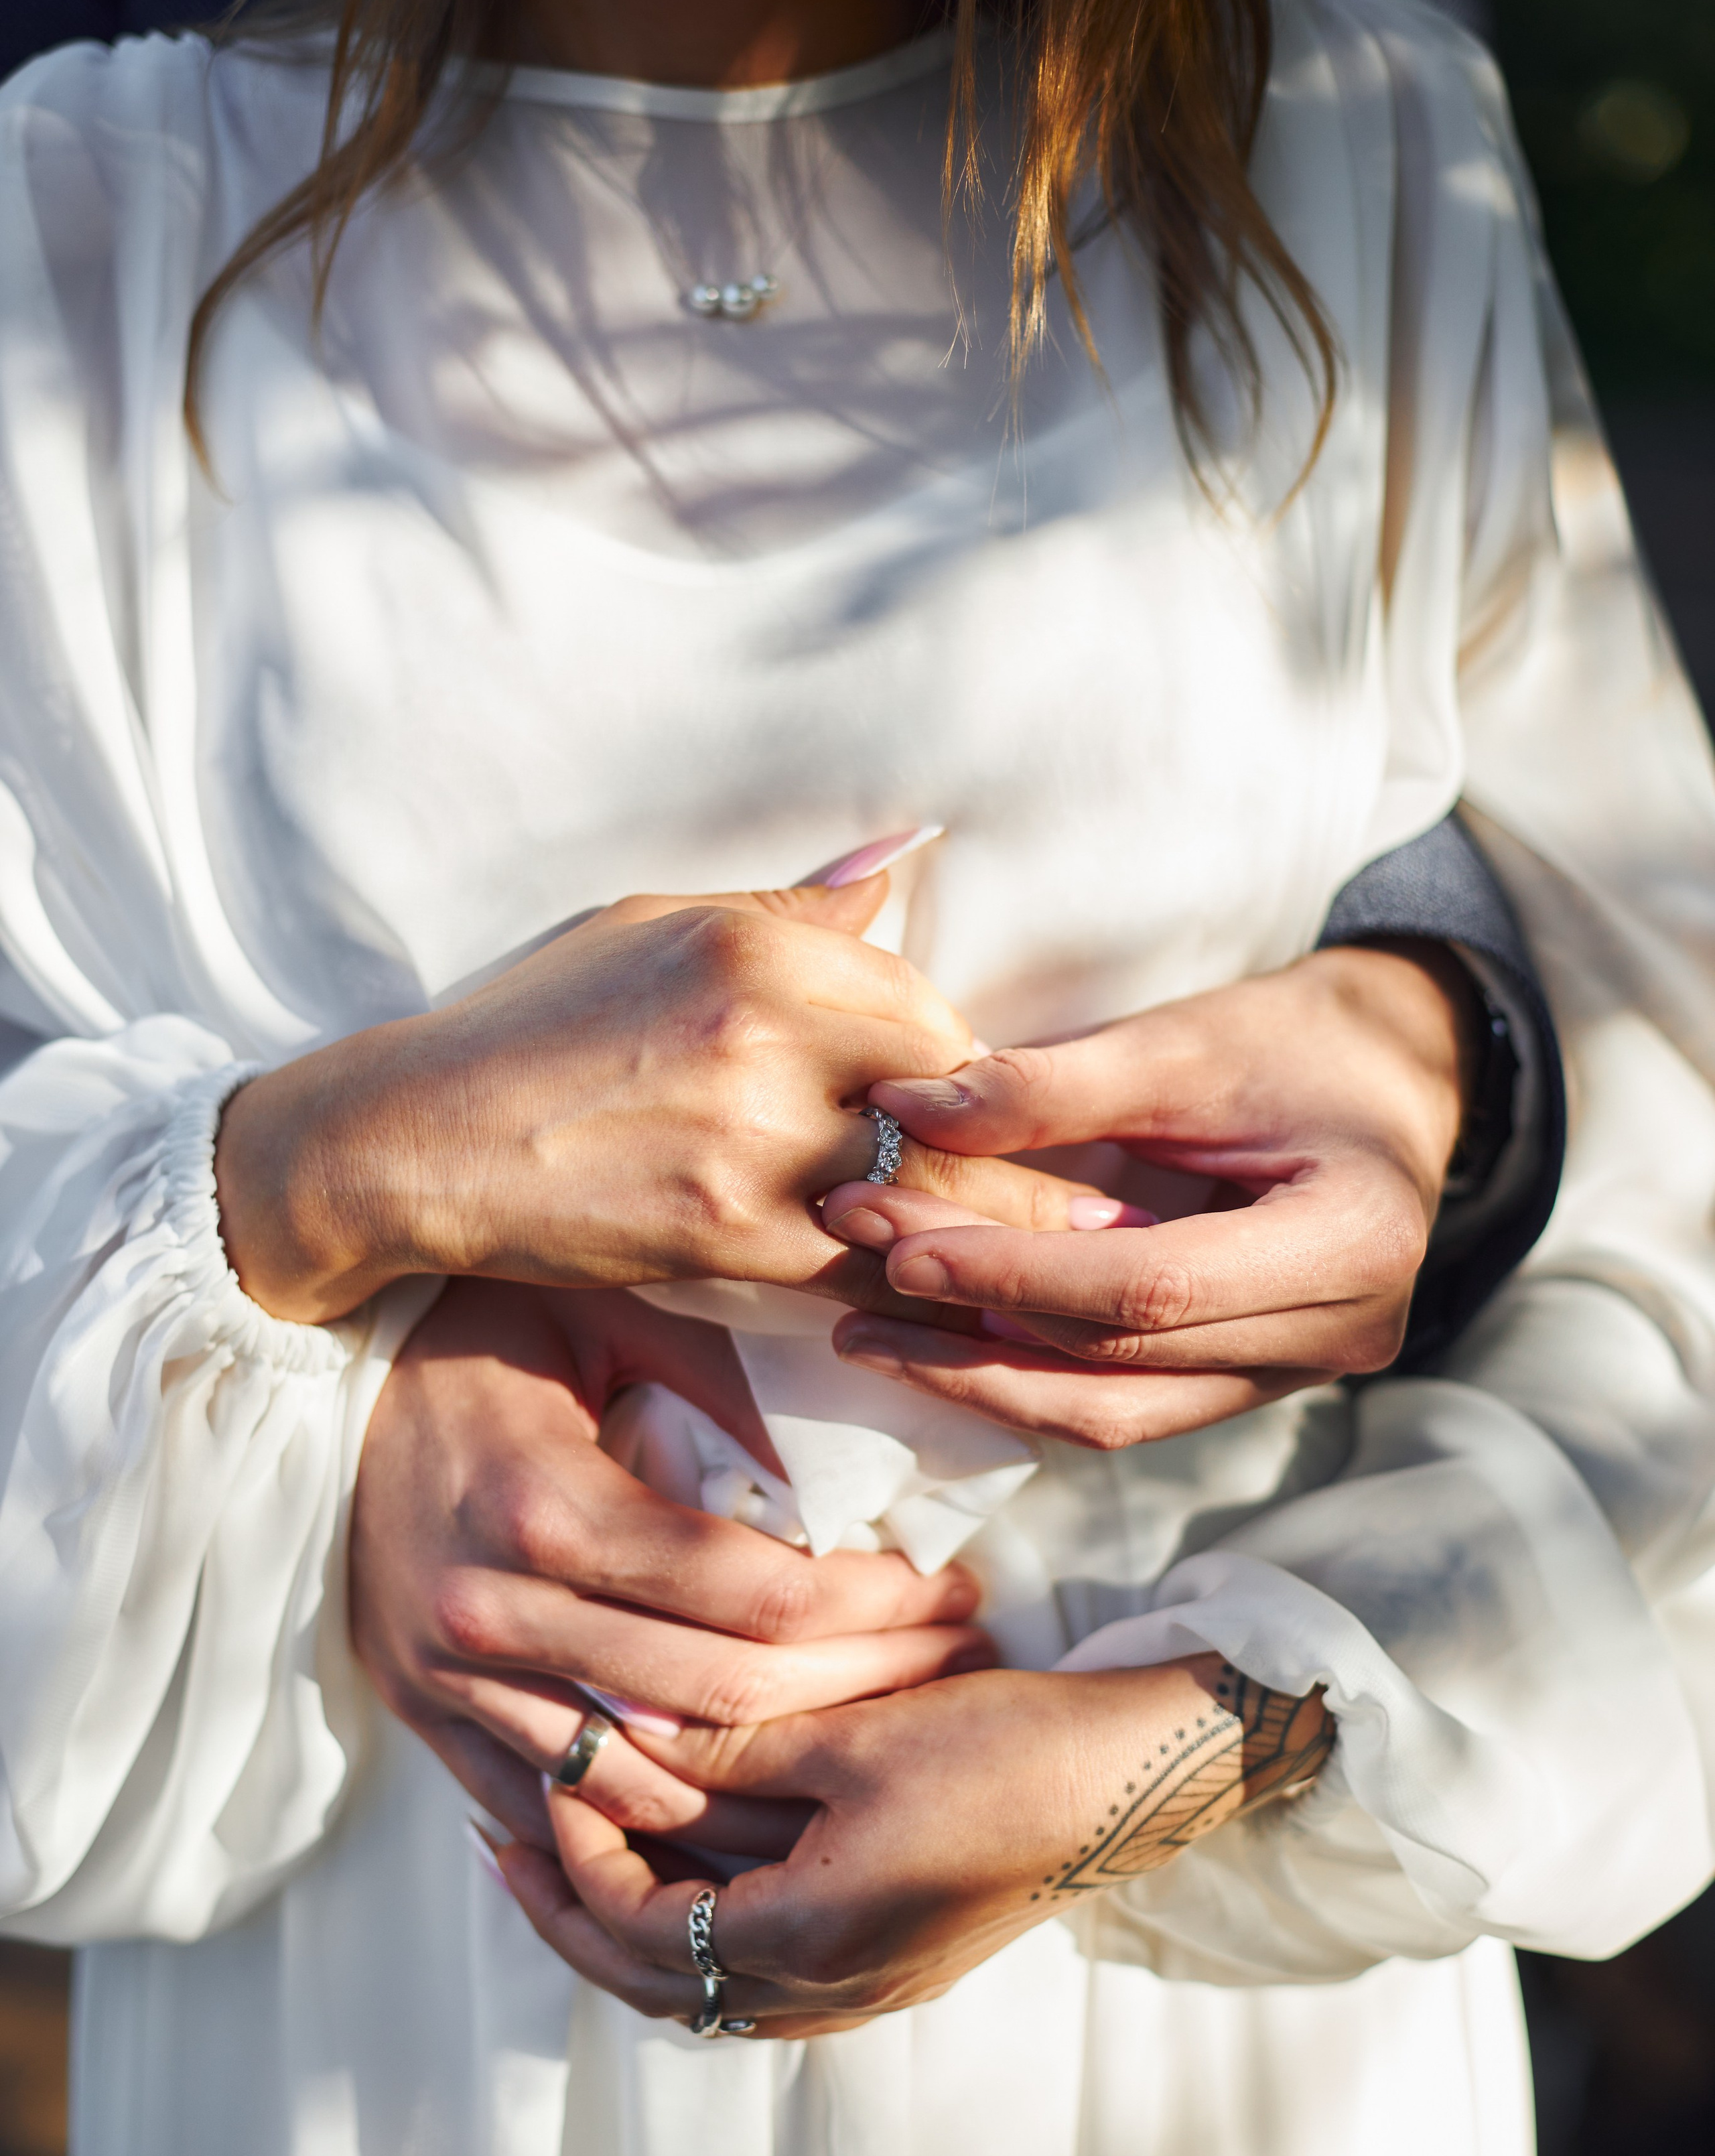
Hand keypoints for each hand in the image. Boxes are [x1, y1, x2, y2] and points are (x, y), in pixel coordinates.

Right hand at [217, 870, 1104, 1324]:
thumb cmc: (534, 1022)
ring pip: (921, 1189)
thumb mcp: (655, 925)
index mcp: (758, 948)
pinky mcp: (725, 1236)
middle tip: (1119, 1201)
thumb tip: (910, 856)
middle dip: (1030, 1154)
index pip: (928, 1007)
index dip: (983, 1069)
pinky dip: (913, 1278)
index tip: (1038, 1105)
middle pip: (952, 1100)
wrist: (417, 1138)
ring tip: (1094, 1262)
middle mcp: (768, 1035)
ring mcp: (750, 1143)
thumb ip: (795, 909)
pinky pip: (857, 1261)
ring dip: (1003, 1230)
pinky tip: (965, 1300)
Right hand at [349, 1277, 989, 1847]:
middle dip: (864, 1691)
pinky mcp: (426, 1718)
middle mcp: (491, 1610)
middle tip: (955, 1665)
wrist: (316, 1372)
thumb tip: (863, 1443)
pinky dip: (661, 1822)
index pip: (754, 1597)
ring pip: (649, 1779)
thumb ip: (723, 1378)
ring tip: (884, 1740)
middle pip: (721, 1698)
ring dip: (782, 1778)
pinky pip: (557, 1812)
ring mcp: (450, 1681)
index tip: (955, 1590)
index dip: (877, 1608)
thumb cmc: (486, 1322)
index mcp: (546, 1505)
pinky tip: (759, 1800)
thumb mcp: (607, 1310)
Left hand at [490, 1658, 1333, 2036]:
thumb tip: (619, 1736)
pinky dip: (695, 1939)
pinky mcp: (896, 1962)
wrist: (1132, 1781)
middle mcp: (830, 1990)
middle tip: (507, 1846)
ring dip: (628, 1933)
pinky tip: (684, 1881)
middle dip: (570, 1916)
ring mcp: (867, 1988)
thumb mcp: (854, 1735)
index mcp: (808, 1939)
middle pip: (655, 1986)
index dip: (575, 1854)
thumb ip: (730, 1748)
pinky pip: (759, 1982)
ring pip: (704, 1995)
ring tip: (574, 1863)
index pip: (638, 1925)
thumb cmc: (1003, 1748)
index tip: (548, 1774)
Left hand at [815, 946, 1471, 1446]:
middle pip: (1124, 1363)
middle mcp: (1341, 1334)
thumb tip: (905, 1109)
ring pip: (1115, 1411)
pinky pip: (1127, 1400)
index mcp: (1351, 1243)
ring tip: (870, 1329)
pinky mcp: (1252, 1380)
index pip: (1150, 1288)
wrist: (1395, 1072)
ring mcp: (1299, 1373)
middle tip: (853, 1273)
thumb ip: (1051, 1085)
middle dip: (973, 1322)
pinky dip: (1029, 1372)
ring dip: (985, 1376)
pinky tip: (942, 1336)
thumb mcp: (1186, 1041)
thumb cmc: (1304, 1042)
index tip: (895, 1240)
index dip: (1012, 1273)